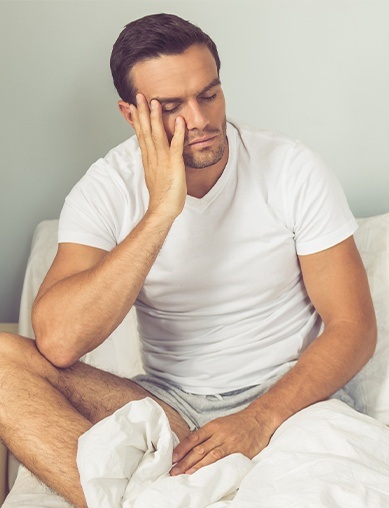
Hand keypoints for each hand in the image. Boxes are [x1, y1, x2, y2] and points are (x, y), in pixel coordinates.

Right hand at [130, 94, 186, 219]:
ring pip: (157, 134)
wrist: (163, 209)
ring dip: (156, 117)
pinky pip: (176, 146)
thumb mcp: (155, 174)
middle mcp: (152, 157)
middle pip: (145, 131)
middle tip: (139, 96)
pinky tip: (179, 120)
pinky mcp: (174, 165)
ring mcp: (163, 160)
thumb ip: (154, 162)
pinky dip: (178, 132)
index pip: (140, 134)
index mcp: (148, 158)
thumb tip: (152, 155)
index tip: (133, 105)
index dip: (137, 119)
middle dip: (142, 112)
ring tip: (155, 102)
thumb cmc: (161, 195)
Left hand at [170, 408, 274, 475]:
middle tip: (173, 472)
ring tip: (185, 475)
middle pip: (199, 449)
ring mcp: (229, 444)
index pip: (193, 438)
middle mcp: (219, 434)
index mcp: (213, 426)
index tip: (172, 458)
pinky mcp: (239, 453)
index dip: (182, 449)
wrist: (258, 419)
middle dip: (185, 462)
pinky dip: (213, 469)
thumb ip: (207, 435)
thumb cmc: (238, 423)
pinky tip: (206, 475)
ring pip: (209, 457)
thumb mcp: (220, 424)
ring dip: (196, 467)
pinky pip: (224, 462)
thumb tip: (191, 447)